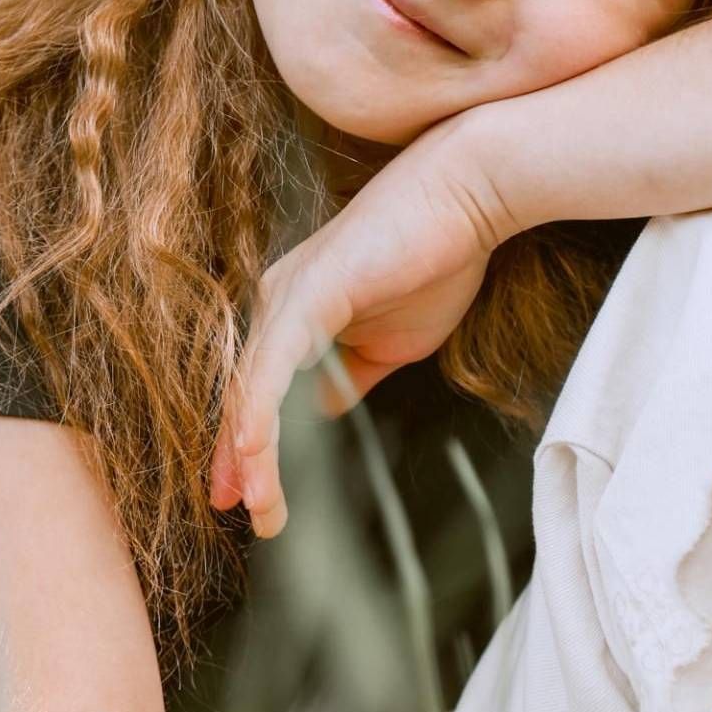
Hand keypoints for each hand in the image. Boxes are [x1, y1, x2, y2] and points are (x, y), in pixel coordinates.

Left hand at [209, 119, 509, 537]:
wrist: (470, 196)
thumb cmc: (437, 257)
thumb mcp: (391, 343)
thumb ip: (351, 377)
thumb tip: (325, 413)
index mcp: (293, 313)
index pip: (259, 392)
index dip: (249, 448)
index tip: (251, 500)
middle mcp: (277, 302)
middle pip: (244, 396)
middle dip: (240, 463)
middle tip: (251, 516)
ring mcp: (287, 295)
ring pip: (253, 389)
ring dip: (252, 454)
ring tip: (259, 505)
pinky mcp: (307, 290)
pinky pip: (273, 362)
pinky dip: (261, 411)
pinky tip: (255, 450)